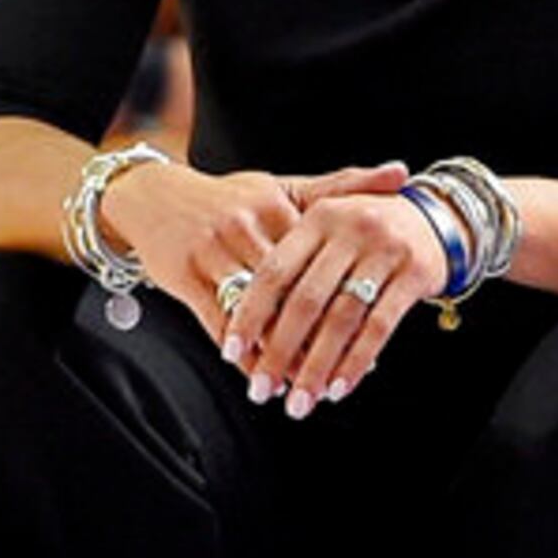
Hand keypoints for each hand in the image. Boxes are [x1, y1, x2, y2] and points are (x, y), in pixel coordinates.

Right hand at [99, 158, 404, 355]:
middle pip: (290, 291)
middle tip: (340, 372)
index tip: (369, 325)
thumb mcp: (283, 187)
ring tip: (302, 385)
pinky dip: (241, 353)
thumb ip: (342, 186)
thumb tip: (403, 172)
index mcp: (275, 206)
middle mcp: (244, 226)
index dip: (343, 296)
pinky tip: (257, 374)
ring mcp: (212, 252)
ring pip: (256, 312)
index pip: (318, 260)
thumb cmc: (228, 198)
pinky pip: (217, 323)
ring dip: (279, 353)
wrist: (154, 195)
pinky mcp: (184, 277)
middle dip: (316, 335)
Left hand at [219, 177, 456, 417]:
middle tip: (261, 389)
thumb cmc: (368, 231)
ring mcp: (383, 251)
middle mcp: (348, 230)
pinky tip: (339, 388)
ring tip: (300, 401)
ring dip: (316, 367)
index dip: (249, 314)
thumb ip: (293, 267)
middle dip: (279, 352)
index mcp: (317, 218)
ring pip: (340, 319)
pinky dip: (356, 361)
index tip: (232, 351)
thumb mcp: (328, 231)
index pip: (274, 272)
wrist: (437, 216)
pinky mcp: (413, 274)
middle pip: (304, 301)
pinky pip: (379, 326)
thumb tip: (249, 326)